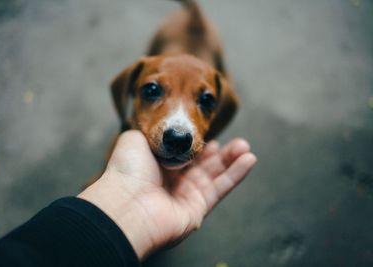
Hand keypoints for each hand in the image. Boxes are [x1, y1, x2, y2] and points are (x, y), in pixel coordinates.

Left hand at [78, 130, 255, 259]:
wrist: (126, 203)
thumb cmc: (127, 170)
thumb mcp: (134, 138)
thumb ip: (153, 130)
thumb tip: (166, 128)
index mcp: (158, 165)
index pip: (185, 154)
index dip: (199, 144)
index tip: (210, 134)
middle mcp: (173, 181)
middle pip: (203, 165)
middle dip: (221, 152)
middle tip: (236, 141)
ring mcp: (186, 196)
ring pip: (215, 176)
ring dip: (232, 160)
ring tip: (245, 147)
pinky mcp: (198, 209)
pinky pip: (221, 189)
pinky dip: (236, 174)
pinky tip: (249, 160)